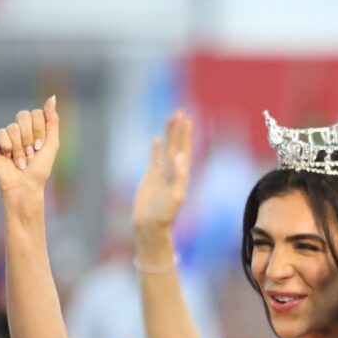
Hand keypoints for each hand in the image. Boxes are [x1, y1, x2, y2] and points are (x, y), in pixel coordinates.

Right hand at [0, 96, 59, 205]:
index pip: (36, 113)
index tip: (40, 146)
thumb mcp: (52, 143)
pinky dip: (8, 146)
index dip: (39, 129)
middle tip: (31, 153)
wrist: (24, 186)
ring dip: (20, 147)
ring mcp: (8, 135)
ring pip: (13, 127)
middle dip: (30, 136)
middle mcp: (22, 130)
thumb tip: (52, 97)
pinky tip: (9, 157)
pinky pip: (1, 133)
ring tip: (21, 161)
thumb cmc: (39, 169)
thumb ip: (52, 120)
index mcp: (36, 129)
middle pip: (23, 115)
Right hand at [131, 111, 192, 244]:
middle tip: (180, 112)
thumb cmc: (165, 215)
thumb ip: (179, 176)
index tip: (188, 120)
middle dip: (179, 129)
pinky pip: (154, 159)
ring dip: (169, 134)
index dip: (186, 135)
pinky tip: (156, 139)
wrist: (150, 225)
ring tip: (171, 119)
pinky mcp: (151, 177)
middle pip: (176, 145)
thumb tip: (179, 156)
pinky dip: (156, 149)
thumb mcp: (175, 196)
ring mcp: (162, 173)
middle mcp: (173, 171)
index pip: (184, 150)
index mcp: (181, 175)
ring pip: (166, 148)